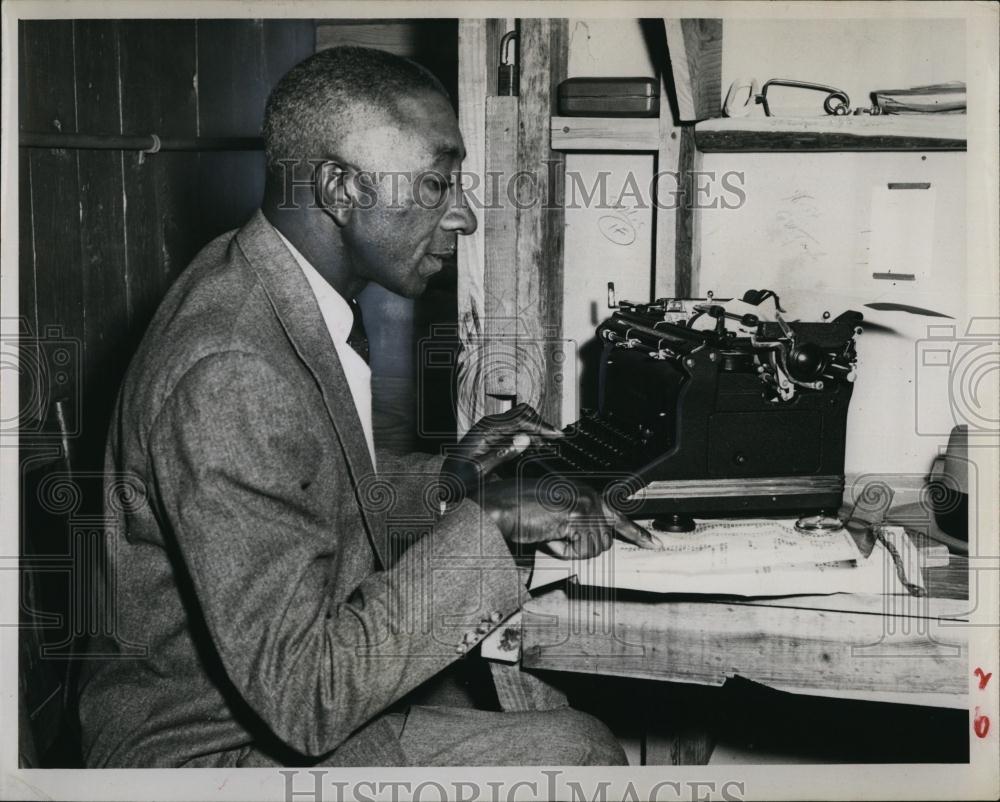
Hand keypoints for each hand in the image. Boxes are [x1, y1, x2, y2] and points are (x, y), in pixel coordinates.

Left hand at [442, 403, 562, 492]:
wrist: (447, 483)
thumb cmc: (459, 478)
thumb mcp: (480, 470)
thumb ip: (502, 453)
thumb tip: (524, 439)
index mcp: (486, 429)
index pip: (520, 419)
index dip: (540, 425)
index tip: (555, 434)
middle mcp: (489, 425)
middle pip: (522, 414)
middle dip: (540, 424)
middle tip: (556, 438)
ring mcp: (491, 429)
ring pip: (520, 420)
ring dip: (536, 430)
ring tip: (550, 443)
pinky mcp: (493, 436)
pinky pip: (515, 429)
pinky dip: (528, 435)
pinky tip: (536, 445)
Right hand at [478, 478, 660, 559]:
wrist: (497, 506)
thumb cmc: (514, 508)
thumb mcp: (550, 513)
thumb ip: (571, 522)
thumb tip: (586, 542)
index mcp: (582, 492)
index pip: (617, 515)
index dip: (636, 533)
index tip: (653, 543)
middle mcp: (587, 495)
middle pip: (605, 539)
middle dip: (580, 547)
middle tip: (554, 537)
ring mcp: (583, 504)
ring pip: (594, 547)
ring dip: (568, 549)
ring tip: (547, 533)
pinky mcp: (575, 517)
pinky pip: (579, 551)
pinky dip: (560, 551)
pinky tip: (546, 535)